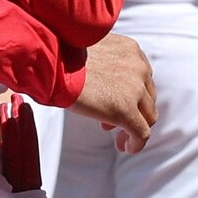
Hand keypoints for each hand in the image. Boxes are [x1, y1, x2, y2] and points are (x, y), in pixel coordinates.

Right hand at [70, 33, 156, 153]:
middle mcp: (138, 66)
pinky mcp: (126, 110)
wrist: (49, 59)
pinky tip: (125, 148)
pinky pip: (141, 132)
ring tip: (119, 138)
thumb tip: (97, 81)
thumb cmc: (58, 54)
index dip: (129, 93)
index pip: (140, 77)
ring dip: (134, 127)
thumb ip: (102, 63)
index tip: (112, 101)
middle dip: (132, 110)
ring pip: (147, 116)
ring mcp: (135, 89)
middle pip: (146, 96)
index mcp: (129, 50)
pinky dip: (136, 143)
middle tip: (109, 122)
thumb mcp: (88, 50)